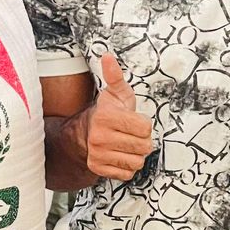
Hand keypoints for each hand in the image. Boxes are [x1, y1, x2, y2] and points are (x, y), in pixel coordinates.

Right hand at [85, 54, 153, 180]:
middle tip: (130, 134)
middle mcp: (99, 138)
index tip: (133, 121)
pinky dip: (127, 166)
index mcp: (106, 117)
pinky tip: (119, 155)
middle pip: (143, 147)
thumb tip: (108, 56)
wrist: (84, 134)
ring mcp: (98, 155)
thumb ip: (115, 76)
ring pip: (137, 161)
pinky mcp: (99, 169)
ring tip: (125, 145)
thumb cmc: (106, 113)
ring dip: (135, 154)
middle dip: (141, 140)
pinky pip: (127, 173)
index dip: (143, 125)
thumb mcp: (115, 94)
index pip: (145, 128)